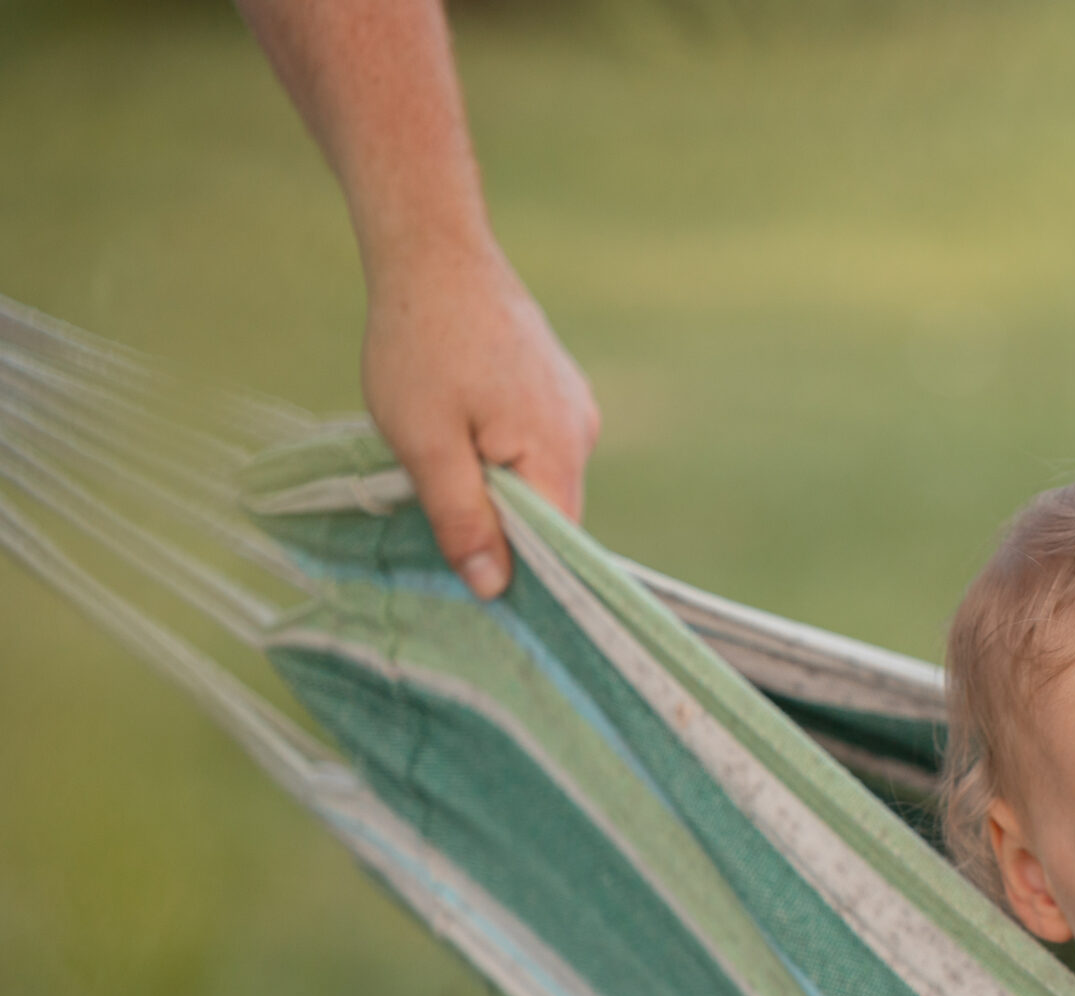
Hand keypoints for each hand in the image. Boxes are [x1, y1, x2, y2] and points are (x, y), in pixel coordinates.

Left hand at [361, 242, 597, 598]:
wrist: (433, 251)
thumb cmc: (420, 344)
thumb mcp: (424, 442)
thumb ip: (461, 518)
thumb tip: (492, 589)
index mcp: (556, 451)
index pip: (557, 544)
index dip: (520, 573)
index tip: (476, 591)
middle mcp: (581, 432)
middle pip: (550, 514)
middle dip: (502, 528)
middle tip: (437, 522)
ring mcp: (574, 406)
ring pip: (540, 479)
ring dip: (497, 488)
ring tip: (442, 462)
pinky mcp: (556, 387)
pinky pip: (536, 445)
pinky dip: (502, 456)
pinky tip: (460, 430)